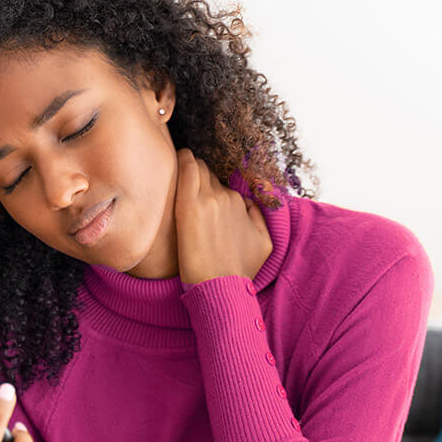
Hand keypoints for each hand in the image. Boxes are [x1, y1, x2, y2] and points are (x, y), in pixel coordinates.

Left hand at [174, 147, 272, 286]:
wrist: (222, 287)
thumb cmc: (239, 271)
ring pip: (197, 169)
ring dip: (189, 169)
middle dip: (199, 174)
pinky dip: (183, 160)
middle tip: (186, 178)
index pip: (220, 184)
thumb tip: (247, 204)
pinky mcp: (189, 207)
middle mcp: (226, 198)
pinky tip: (179, 155)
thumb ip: (257, 218)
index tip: (199, 188)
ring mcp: (208, 200)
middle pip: (208, 173)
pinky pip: (187, 171)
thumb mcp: (263, 243)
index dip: (208, 186)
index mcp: (240, 204)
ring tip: (178, 167)